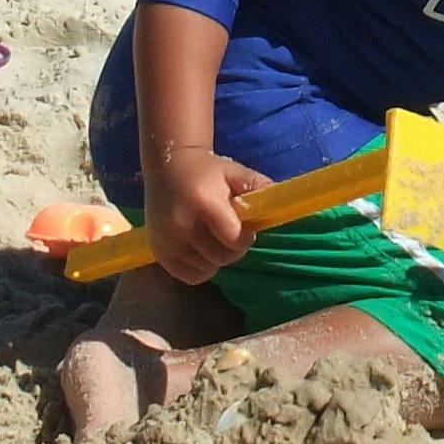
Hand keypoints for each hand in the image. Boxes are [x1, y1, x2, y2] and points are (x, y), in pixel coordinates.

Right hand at [144, 147, 271, 284]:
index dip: (245, 238)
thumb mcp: (236, 173)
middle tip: (229, 233)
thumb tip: (285, 207)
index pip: (234, 239)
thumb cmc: (208, 172)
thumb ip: (261, 189)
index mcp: (203, 203)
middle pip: (221, 257)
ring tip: (212, 237)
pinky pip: (190, 276)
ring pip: (207, 269)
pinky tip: (199, 248)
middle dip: (232, 248)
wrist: (167, 167)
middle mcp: (181, 225)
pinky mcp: (158, 253)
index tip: (244, 229)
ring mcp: (166, 241)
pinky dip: (200, 267)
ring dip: (215, 258)